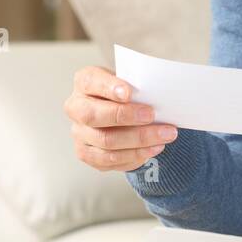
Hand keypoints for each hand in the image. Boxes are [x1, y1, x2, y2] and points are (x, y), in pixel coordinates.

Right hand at [63, 65, 178, 171]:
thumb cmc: (126, 94)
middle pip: (93, 116)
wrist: (120, 114)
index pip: (90, 81)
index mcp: (84, 82)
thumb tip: (158, 97)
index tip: (129, 93)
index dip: (108, 87)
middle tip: (151, 115)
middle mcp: (76, 107)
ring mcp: (79, 133)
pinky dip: (136, 155)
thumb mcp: (130, 82)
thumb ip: (138, 86)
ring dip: (139, 139)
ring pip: (106, 141)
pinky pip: (110, 160)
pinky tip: (154, 147)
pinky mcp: (87, 153)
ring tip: (165, 134)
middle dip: (125, 116)